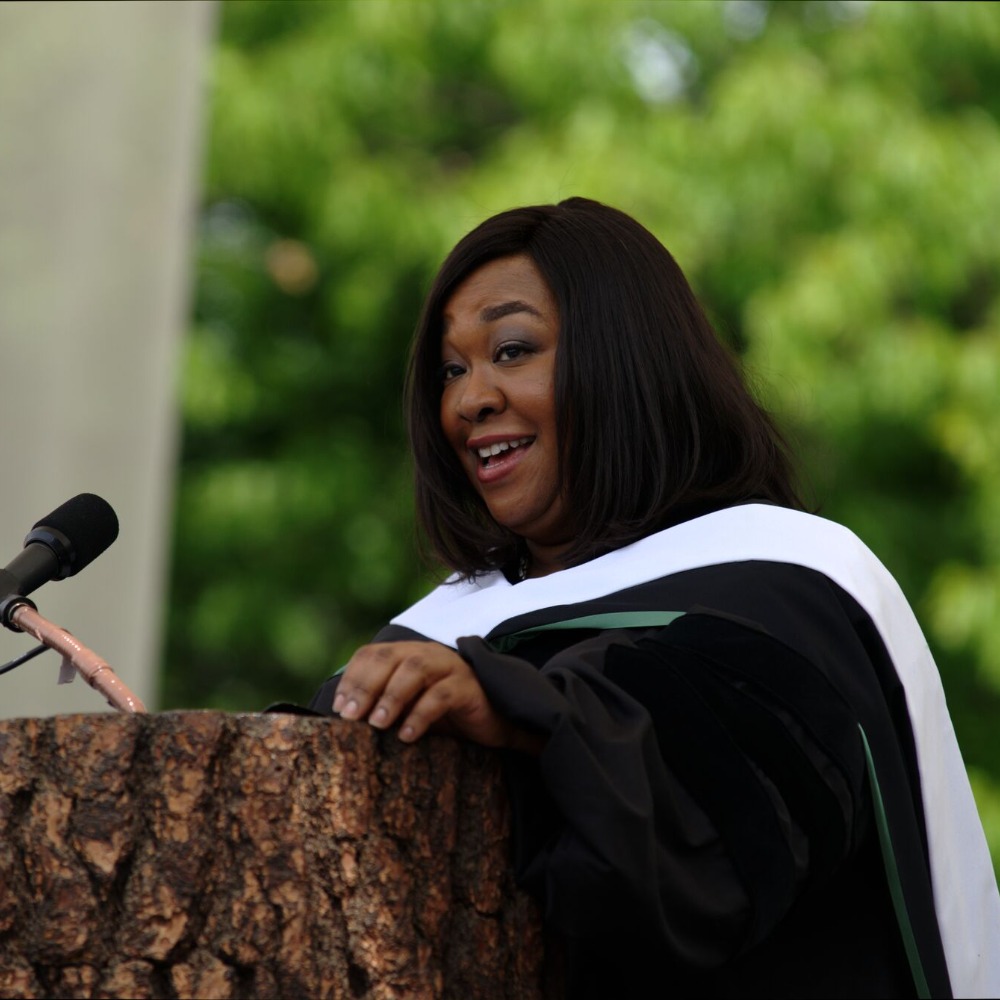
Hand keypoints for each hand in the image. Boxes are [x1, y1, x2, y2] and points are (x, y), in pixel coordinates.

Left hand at [332, 641, 520, 747]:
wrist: (494, 725)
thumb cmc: (443, 718)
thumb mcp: (407, 710)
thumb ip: (381, 708)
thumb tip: (342, 722)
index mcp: (406, 654)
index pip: (371, 654)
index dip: (352, 678)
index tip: (338, 709)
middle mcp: (426, 653)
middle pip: (390, 658)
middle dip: (366, 686)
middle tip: (351, 717)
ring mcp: (449, 667)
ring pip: (415, 669)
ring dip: (391, 696)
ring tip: (377, 724)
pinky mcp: (468, 686)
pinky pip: (442, 694)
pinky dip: (421, 714)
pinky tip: (408, 736)